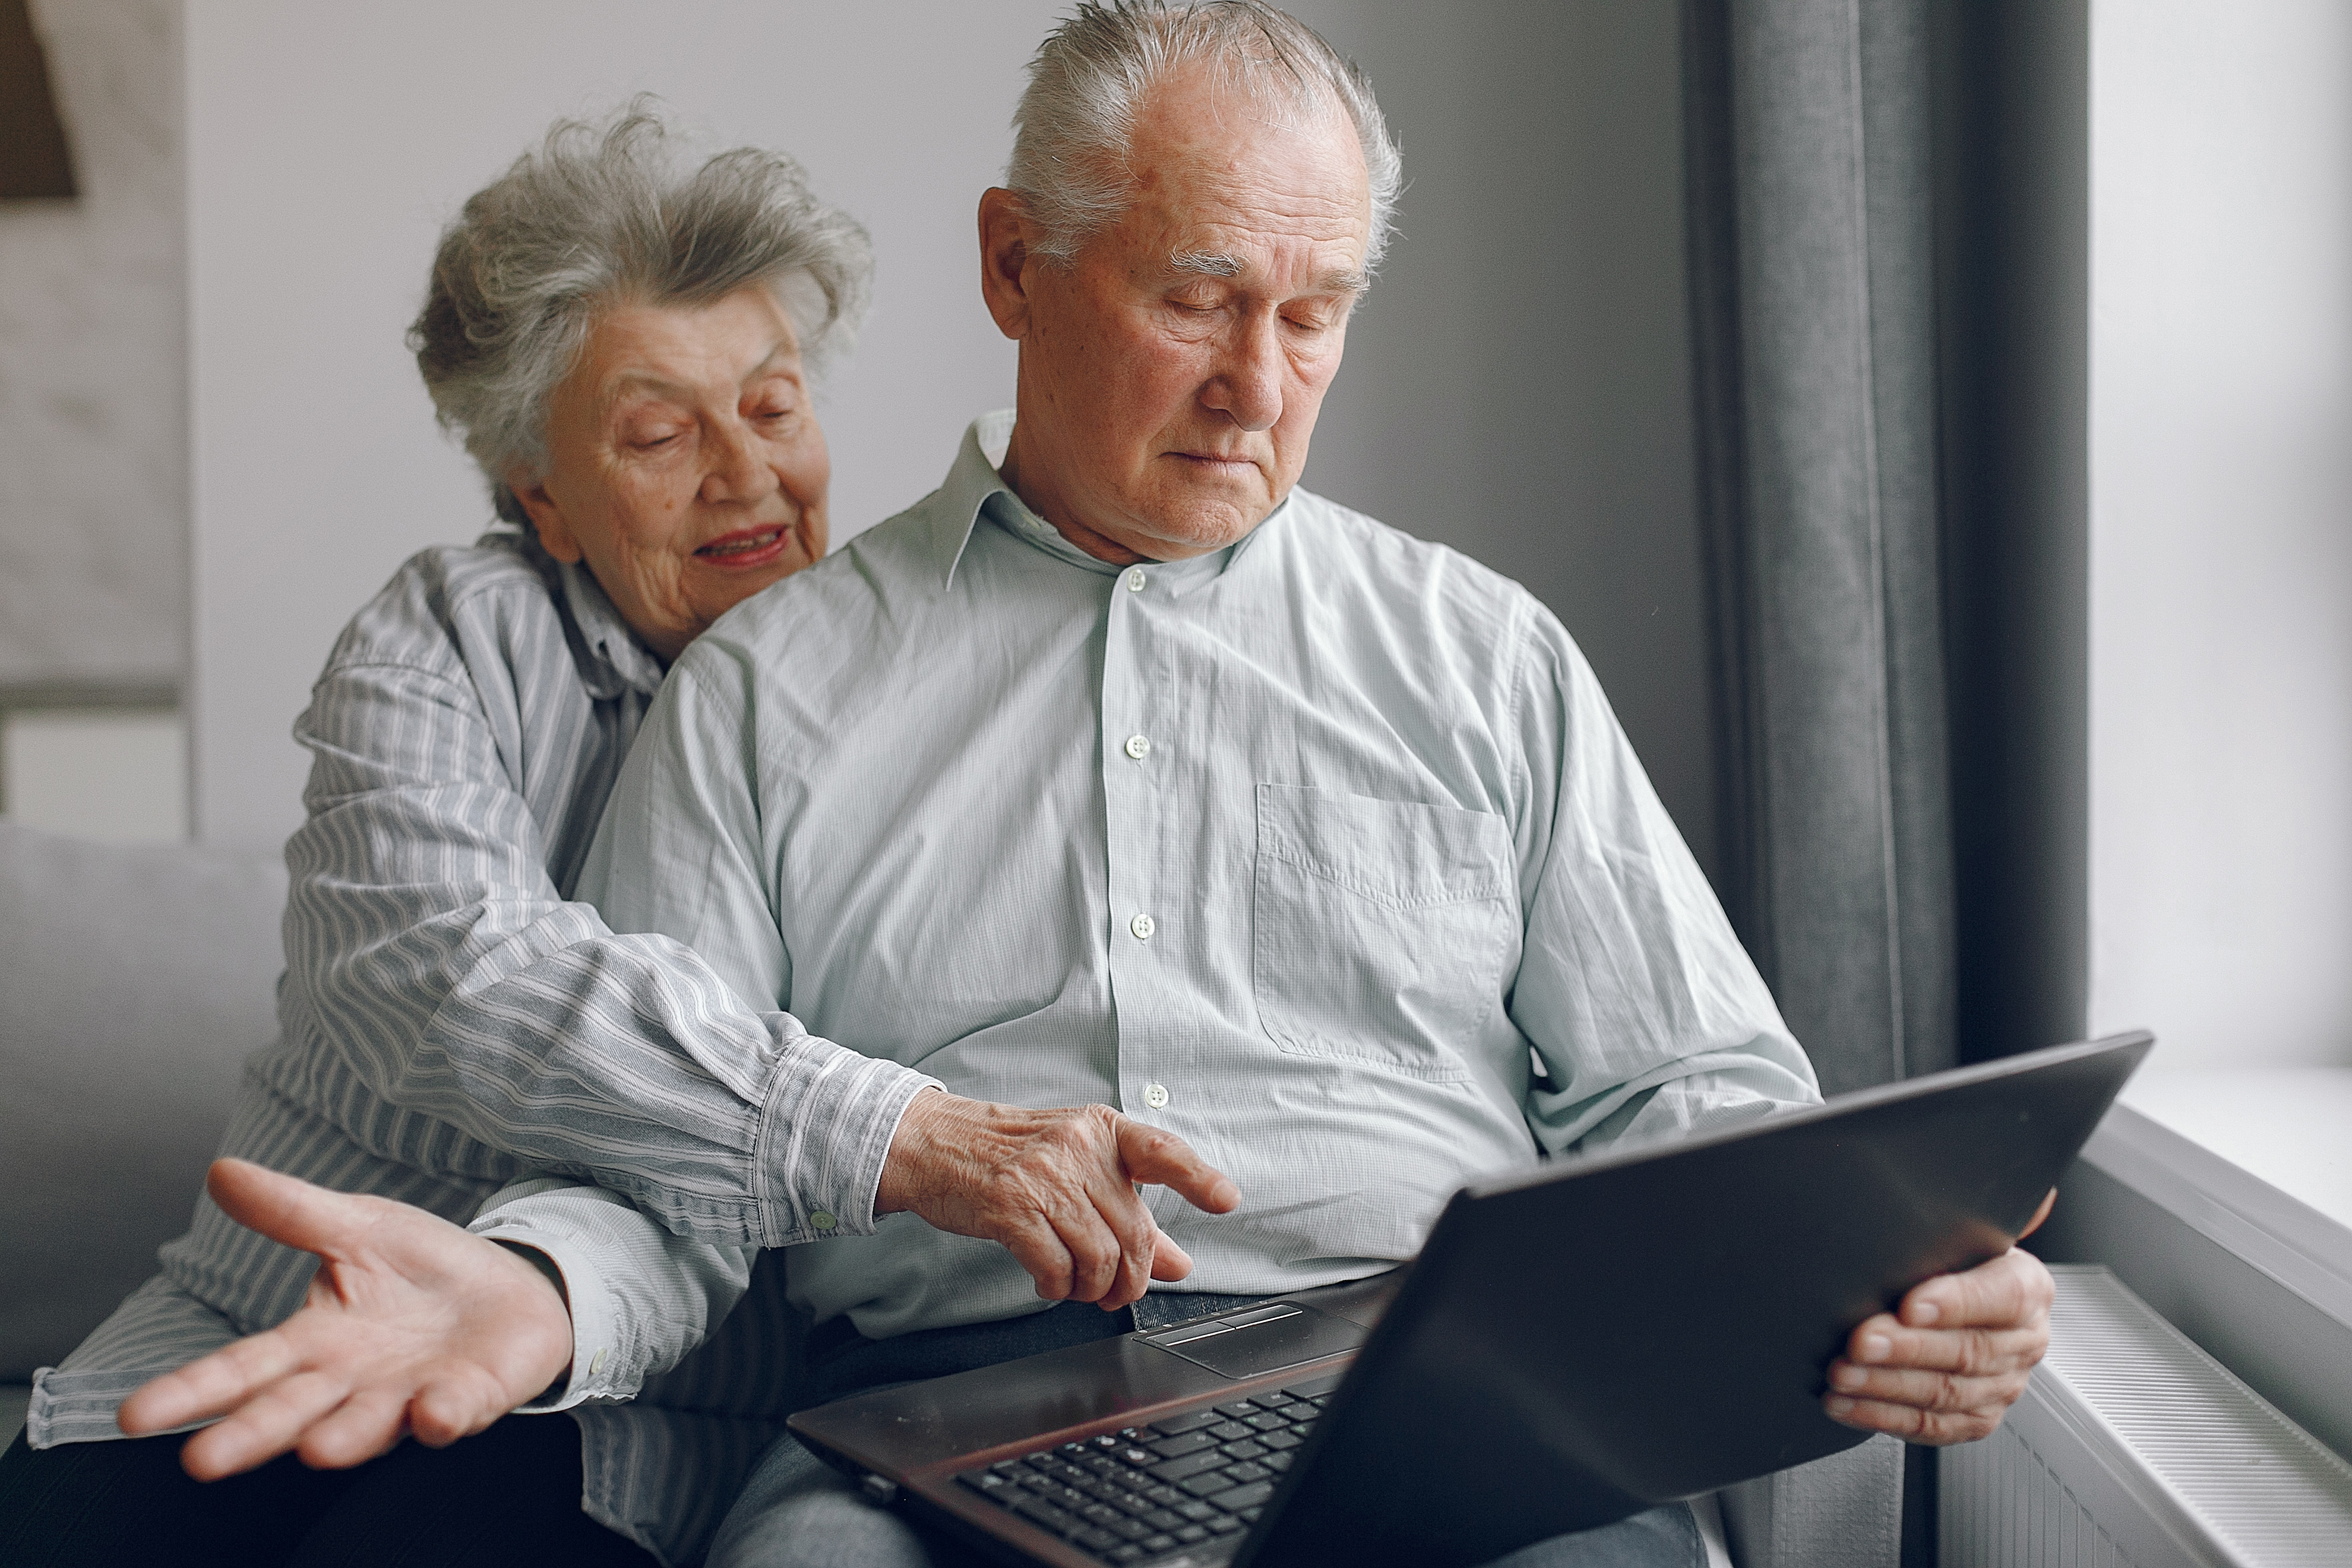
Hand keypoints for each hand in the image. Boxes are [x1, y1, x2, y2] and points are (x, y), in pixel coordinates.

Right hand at [117, 1159, 572, 1479]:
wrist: (511, 1287)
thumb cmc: (422, 1268)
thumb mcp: (360, 1228)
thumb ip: (293, 1212)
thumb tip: (219, 1170)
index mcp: (316, 1342)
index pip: (244, 1368)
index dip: (192, 1390)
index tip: (136, 1415)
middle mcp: (352, 1383)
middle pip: (291, 1412)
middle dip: (251, 1435)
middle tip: (202, 1462)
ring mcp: (409, 1397)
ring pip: (369, 1427)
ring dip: (345, 1438)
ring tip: (316, 1450)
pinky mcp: (470, 1400)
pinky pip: (453, 1414)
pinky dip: (442, 1415)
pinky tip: (431, 1411)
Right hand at [876, 1091, 1240, 1310]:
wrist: (935, 1145)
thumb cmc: (1009, 1154)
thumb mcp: (1076, 1170)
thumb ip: (1131, 1214)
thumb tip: (1179, 1262)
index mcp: (1100, 1130)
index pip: (1161, 1150)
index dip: (1198, 1177)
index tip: (1226, 1199)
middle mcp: (1077, 1148)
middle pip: (1133, 1231)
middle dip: (1132, 1277)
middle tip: (1117, 1293)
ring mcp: (1042, 1177)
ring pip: (1098, 1256)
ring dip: (1094, 1289)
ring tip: (1079, 1288)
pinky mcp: (1009, 1208)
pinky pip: (1055, 1268)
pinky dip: (1058, 1287)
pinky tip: (1048, 1281)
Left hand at [1823, 1188, 2057, 1443]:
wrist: (1958, 1299)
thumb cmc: (1955, 1257)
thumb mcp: (1966, 1225)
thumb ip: (1981, 1207)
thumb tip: (2027, 1187)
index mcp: (2028, 1287)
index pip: (2002, 1296)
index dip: (1956, 1301)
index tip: (1910, 1303)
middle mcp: (2024, 1340)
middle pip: (1967, 1350)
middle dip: (1906, 1348)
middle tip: (1859, 1340)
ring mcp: (2003, 1385)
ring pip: (1946, 1392)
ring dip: (1886, 1386)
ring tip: (1841, 1373)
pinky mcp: (1975, 1417)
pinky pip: (1930, 1427)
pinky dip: (1881, 1417)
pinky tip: (1845, 1403)